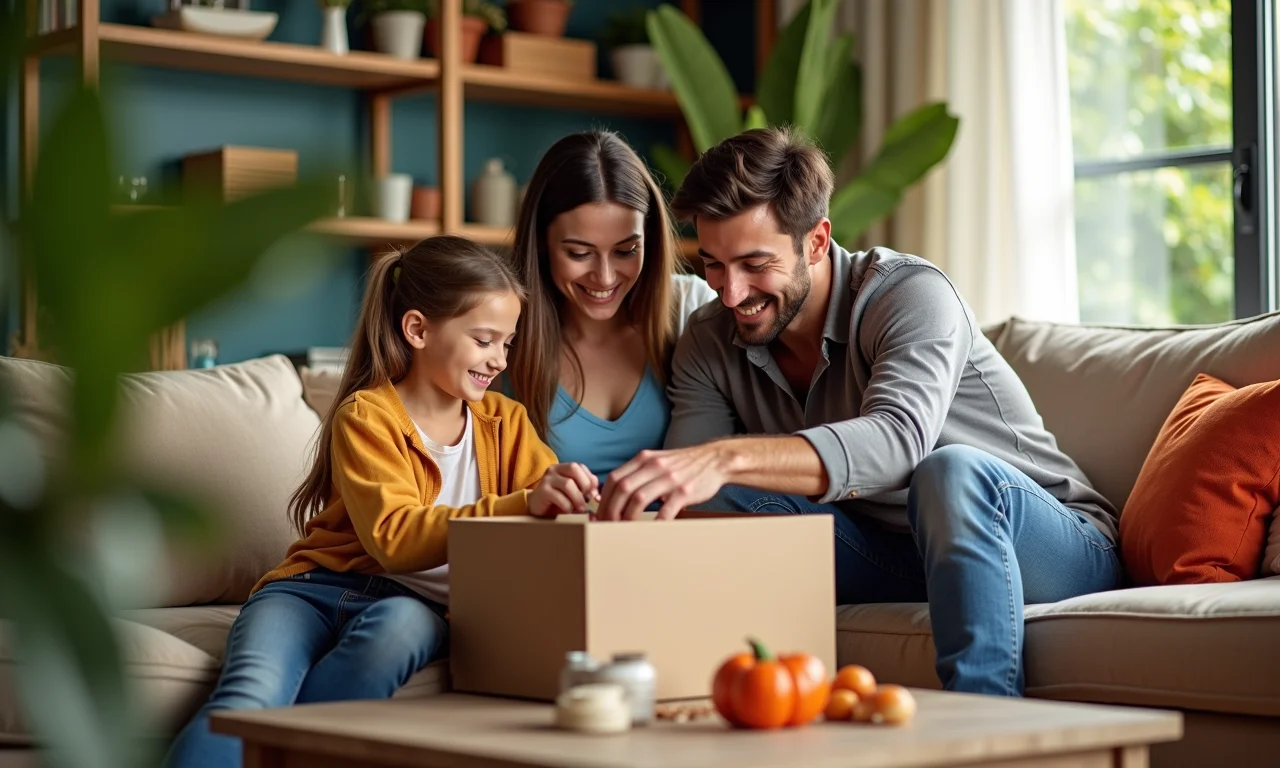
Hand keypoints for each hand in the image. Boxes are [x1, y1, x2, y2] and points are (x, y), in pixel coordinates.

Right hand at [527, 462, 599, 517]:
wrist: (537, 509)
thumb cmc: (558, 501)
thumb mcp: (573, 493)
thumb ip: (585, 490)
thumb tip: (597, 496)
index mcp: (563, 467)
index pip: (580, 466)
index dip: (590, 479)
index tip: (594, 494)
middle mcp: (554, 469)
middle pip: (574, 468)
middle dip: (585, 484)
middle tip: (588, 500)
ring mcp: (547, 479)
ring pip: (568, 484)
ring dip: (578, 498)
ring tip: (581, 509)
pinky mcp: (542, 491)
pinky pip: (559, 497)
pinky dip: (568, 506)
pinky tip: (569, 512)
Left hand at [596, 444, 728, 520]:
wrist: (715, 460)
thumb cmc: (683, 465)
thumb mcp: (657, 461)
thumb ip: (638, 473)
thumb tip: (617, 494)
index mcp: (644, 459)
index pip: (614, 478)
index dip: (603, 498)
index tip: (599, 514)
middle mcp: (654, 466)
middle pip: (622, 489)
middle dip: (611, 510)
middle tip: (607, 526)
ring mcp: (670, 478)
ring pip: (639, 499)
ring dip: (627, 517)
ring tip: (624, 529)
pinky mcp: (685, 491)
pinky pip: (665, 510)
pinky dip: (655, 522)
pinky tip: (650, 530)